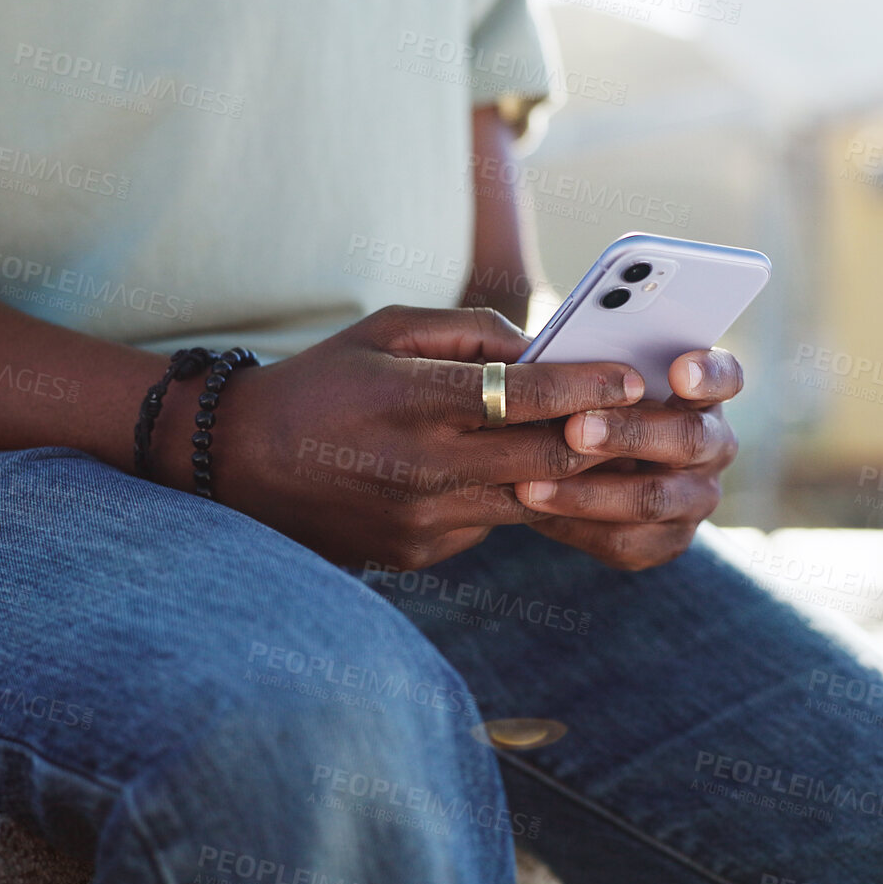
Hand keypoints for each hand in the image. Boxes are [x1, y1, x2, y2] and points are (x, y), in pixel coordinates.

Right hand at [163, 306, 644, 568]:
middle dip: (601, 440)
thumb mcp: (387, 330)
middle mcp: (423, 468)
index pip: (526, 396)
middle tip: (643, 421)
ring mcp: (423, 520)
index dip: (588, 387)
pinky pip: (490, 523)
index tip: (631, 378)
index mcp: (415, 402)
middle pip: (548, 461)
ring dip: (570, 478)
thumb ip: (471, 333)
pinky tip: (522, 476)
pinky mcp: (420, 553)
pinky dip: (512, 498)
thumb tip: (545, 346)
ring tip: (604, 449)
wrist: (239, 463)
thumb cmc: (322, 380)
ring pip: (529, 501)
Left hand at [512, 348, 741, 570]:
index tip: (679, 372)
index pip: (726, 378)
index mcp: (704, 396)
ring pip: (652, 499)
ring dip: (589, 492)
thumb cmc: (597, 408)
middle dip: (630, 434)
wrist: (595, 472)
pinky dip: (575, 526)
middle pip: (688, 439)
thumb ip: (594, 374)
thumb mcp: (602, 386)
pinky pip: (625, 541)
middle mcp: (713, 447)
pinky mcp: (668, 541)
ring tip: (533, 486)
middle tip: (575, 428)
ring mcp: (696, 499)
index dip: (708, 375)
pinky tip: (534, 512)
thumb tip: (548, 361)